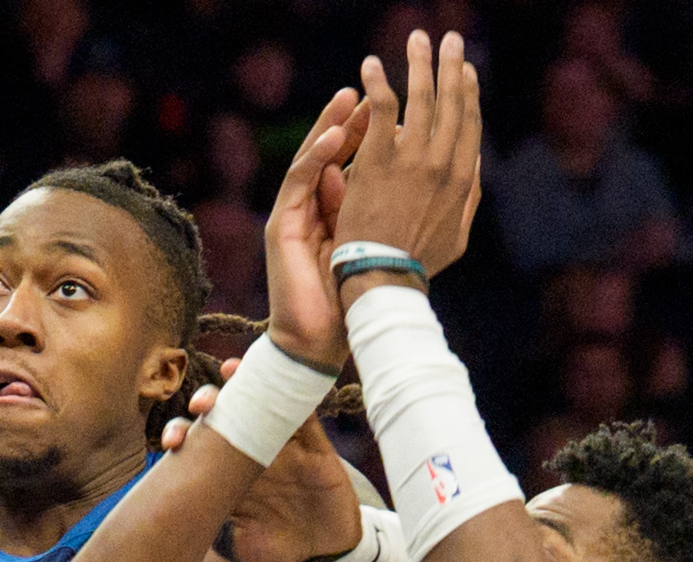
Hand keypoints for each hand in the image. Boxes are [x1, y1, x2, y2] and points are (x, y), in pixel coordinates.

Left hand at [159, 361, 363, 561]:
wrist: (323, 553)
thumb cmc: (275, 548)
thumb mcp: (239, 545)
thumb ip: (215, 533)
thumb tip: (186, 527)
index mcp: (226, 472)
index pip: (197, 443)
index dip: (180, 435)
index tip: (171, 442)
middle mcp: (250, 451)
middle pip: (223, 414)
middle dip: (206, 402)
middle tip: (200, 405)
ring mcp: (281, 443)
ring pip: (259, 403)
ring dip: (245, 383)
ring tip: (231, 372)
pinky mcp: (313, 444)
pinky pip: (305, 412)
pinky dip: (296, 391)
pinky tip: (282, 375)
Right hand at [261, 89, 370, 371]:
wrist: (319, 342)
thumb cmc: (351, 304)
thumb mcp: (377, 248)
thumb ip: (386, 214)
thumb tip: (412, 178)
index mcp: (336, 213)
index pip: (355, 163)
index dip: (375, 133)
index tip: (397, 107)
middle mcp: (312, 209)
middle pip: (332, 153)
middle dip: (352, 119)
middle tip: (371, 89)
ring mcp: (293, 215)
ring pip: (312, 159)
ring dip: (330, 125)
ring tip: (351, 97)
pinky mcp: (280, 225)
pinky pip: (299, 180)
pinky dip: (317, 154)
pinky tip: (337, 134)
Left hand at [332, 31, 482, 286]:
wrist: (385, 277)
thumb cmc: (417, 263)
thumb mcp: (456, 236)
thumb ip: (468, 199)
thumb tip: (474, 166)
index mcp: (462, 178)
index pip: (469, 124)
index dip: (469, 94)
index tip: (466, 71)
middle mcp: (443, 162)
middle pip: (452, 102)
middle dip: (452, 67)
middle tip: (450, 39)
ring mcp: (412, 159)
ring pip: (421, 98)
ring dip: (420, 64)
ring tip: (418, 38)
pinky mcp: (379, 160)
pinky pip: (382, 109)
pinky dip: (378, 83)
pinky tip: (371, 64)